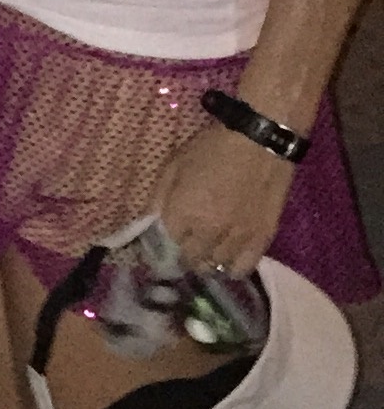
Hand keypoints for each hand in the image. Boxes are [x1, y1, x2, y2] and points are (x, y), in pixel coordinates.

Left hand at [145, 119, 292, 275]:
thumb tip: (145, 226)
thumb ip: (157, 199)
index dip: (162, 248)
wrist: (258, 140)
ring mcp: (237, 238)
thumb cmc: (211, 148)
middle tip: (186, 244)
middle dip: (184, 255)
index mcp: (183, 213)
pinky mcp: (262, 239)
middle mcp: (209, 231)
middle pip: (190, 261)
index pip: (165, 248)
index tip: (163, 245)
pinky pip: (243, 268)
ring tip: (207, 249)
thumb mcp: (173, 166)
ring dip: (207, 260)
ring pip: (215, 267)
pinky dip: (233, 267)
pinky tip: (228, 256)